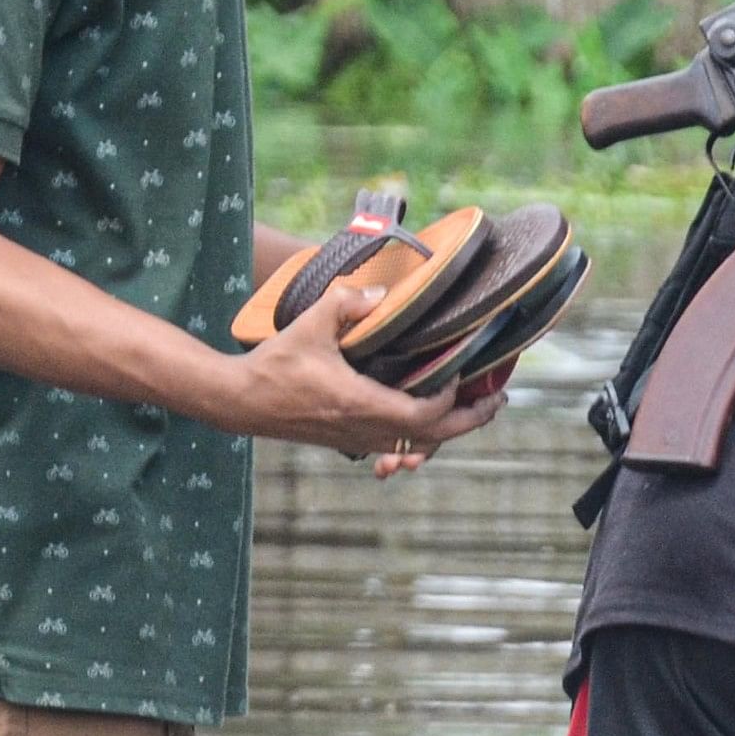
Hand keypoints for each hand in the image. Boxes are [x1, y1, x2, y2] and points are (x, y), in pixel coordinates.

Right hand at [214, 286, 507, 460]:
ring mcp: (357, 439)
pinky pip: (397, 444)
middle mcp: (364, 428)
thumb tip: (382, 290)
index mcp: (361, 404)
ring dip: (449, 429)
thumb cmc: (272, 363)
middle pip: (433, 437)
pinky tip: (431, 419)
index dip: (451, 396)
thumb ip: (346, 302)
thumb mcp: (309, 324)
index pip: (425, 413)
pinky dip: (421, 436)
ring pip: (417, 445)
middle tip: (498, 401)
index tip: (459, 368)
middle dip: (470, 420)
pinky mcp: (348, 440)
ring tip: (474, 410)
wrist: (236, 401)